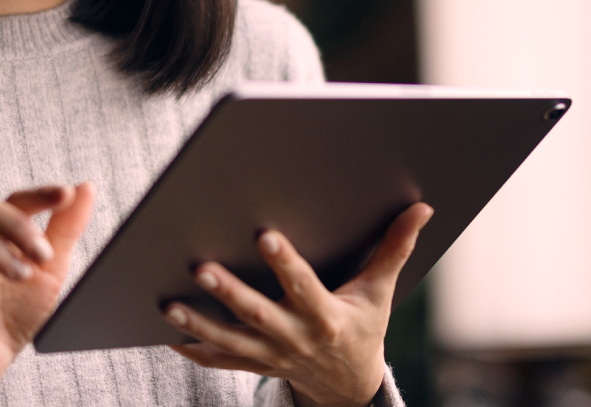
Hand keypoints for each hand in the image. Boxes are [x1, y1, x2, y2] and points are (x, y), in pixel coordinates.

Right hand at [0, 183, 95, 406]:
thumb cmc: (20, 307)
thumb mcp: (52, 269)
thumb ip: (66, 229)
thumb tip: (86, 188)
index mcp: (1, 231)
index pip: (15, 199)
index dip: (38, 194)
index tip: (64, 195)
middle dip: (14, 223)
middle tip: (44, 253)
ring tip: (23, 276)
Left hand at [162, 203, 433, 406]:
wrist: (350, 384)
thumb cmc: (364, 326)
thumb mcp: (380, 291)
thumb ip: (395, 248)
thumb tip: (422, 208)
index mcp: (326, 315)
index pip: (303, 286)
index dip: (285, 263)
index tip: (265, 235)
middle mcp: (295, 337)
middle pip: (257, 315)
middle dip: (228, 292)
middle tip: (200, 267)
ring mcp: (272, 355)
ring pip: (230, 341)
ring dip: (198, 324)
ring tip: (168, 305)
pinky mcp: (257, 364)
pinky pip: (220, 361)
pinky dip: (194, 350)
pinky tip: (168, 332)